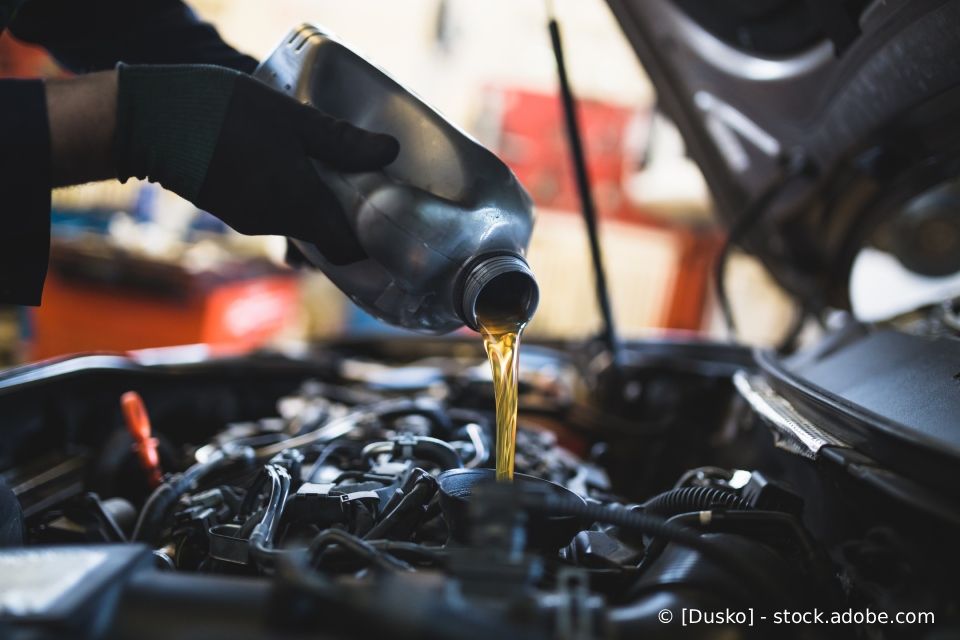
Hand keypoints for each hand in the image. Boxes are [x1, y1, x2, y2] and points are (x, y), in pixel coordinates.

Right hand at [114, 64, 398, 263]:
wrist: (146, 121)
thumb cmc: (220, 114)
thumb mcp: (290, 117)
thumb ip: (340, 140)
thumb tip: (388, 152)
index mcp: (298, 206)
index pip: (346, 250)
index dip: (369, 241)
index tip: (383, 218)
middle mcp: (275, 223)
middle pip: (324, 238)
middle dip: (345, 217)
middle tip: (360, 184)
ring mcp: (249, 220)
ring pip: (298, 223)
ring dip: (314, 203)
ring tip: (324, 167)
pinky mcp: (230, 209)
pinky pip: (273, 212)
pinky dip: (288, 197)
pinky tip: (287, 164)